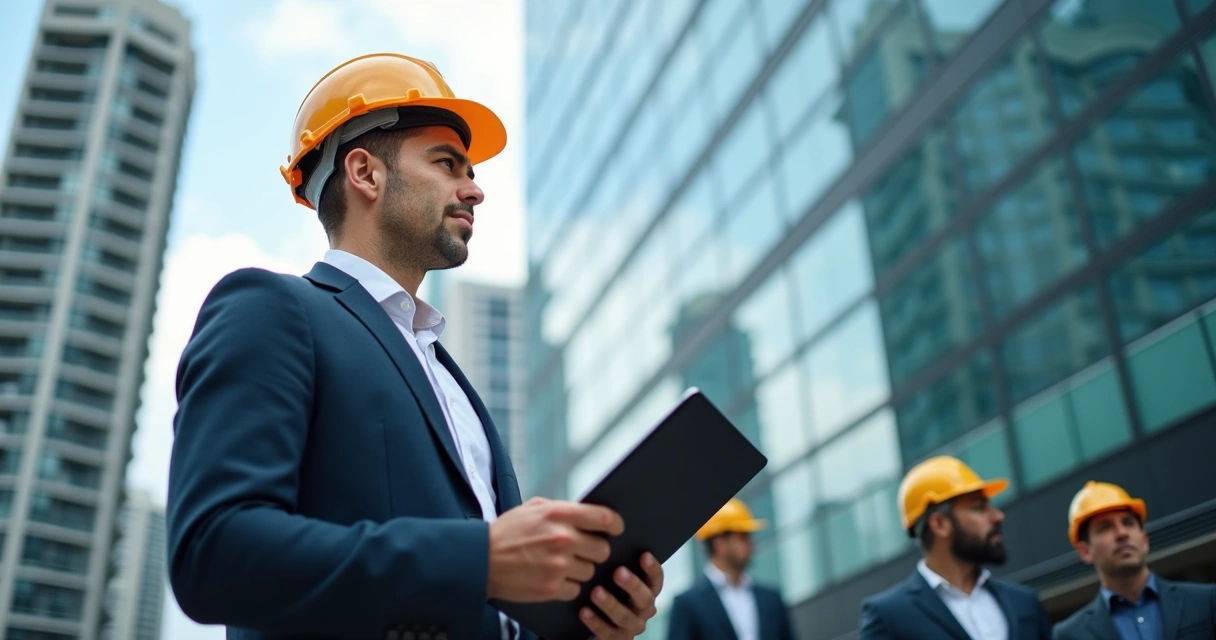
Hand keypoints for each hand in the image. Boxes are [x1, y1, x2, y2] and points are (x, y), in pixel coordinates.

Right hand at [487, 497, 623, 601]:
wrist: (480, 560)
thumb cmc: (507, 532)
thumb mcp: (533, 508)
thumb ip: (562, 509)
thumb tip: (587, 514)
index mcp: (559, 515)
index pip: (604, 518)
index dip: (615, 524)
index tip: (616, 529)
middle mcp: (562, 539)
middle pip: (602, 549)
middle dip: (595, 551)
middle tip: (583, 551)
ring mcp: (558, 565)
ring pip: (590, 571)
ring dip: (580, 569)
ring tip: (562, 564)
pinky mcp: (551, 588)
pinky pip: (576, 589)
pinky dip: (568, 586)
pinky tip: (554, 578)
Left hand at [580, 552, 663, 639]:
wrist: (598, 621)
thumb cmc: (607, 587)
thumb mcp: (614, 576)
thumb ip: (617, 561)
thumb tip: (607, 534)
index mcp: (648, 591)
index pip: (656, 580)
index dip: (652, 568)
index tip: (644, 554)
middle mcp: (644, 610)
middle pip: (644, 598)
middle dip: (632, 585)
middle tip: (618, 572)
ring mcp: (631, 627)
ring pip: (625, 617)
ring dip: (610, 604)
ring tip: (595, 592)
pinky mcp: (616, 639)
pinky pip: (606, 632)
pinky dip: (595, 621)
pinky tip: (583, 611)